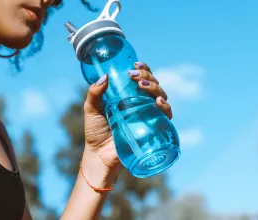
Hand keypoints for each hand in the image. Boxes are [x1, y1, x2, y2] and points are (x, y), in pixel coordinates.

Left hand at [81, 62, 173, 182]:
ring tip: (142, 86)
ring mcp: (150, 115)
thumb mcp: (91, 108)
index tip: (135, 65)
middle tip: (134, 76)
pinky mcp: (155, 127)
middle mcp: (142, 103)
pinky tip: (159, 101)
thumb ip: (95, 93)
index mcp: (129, 95)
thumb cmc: (96, 131)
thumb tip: (105, 76)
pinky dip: (165, 106)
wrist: (100, 154)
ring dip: (155, 87)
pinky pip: (166, 114)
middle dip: (148, 76)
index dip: (143, 69)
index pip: (141, 78)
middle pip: (153, 84)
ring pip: (161, 95)